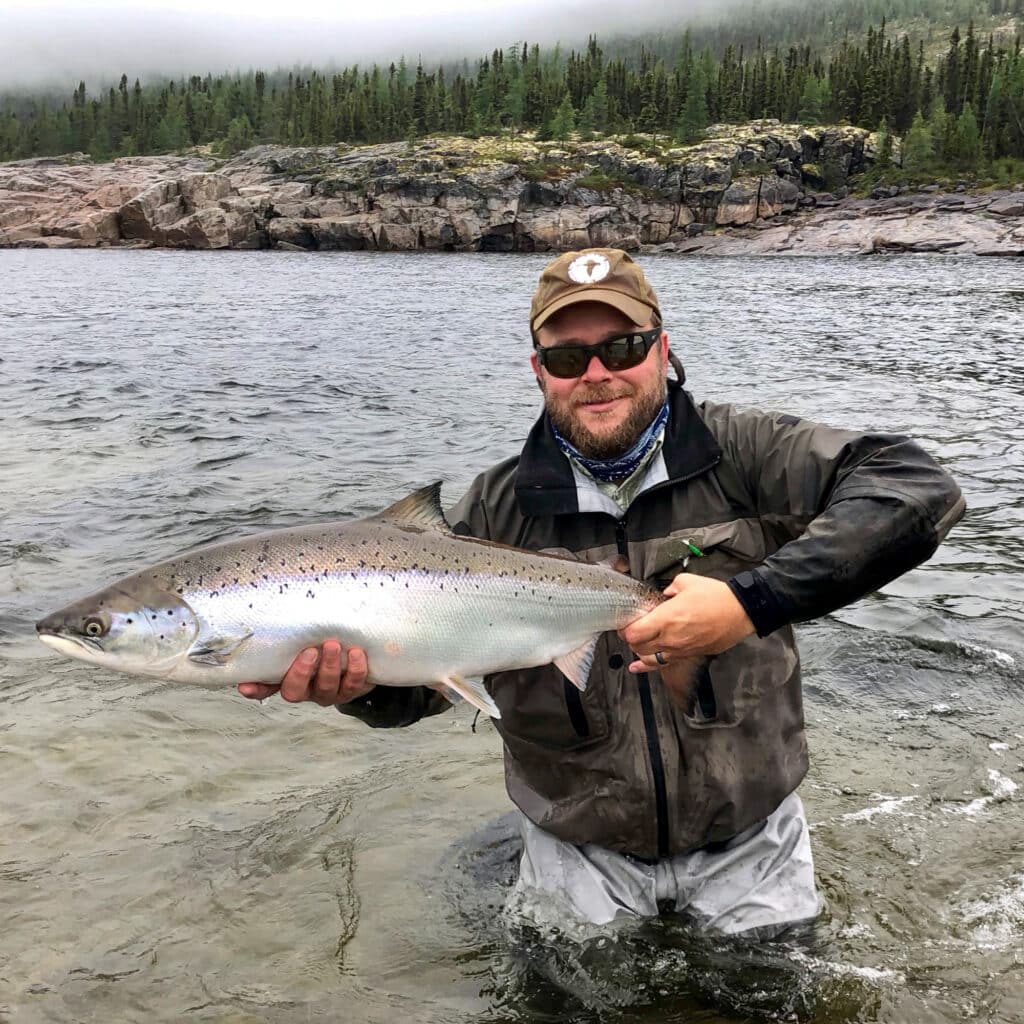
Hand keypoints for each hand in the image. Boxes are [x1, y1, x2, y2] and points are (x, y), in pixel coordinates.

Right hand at [237, 640, 373, 705]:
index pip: (265, 687)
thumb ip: (294, 632)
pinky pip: (353, 685)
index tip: (245, 686)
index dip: (256, 689)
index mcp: (289, 677)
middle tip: (309, 651)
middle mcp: (306, 689)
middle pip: (294, 692)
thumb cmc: (326, 641)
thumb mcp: (308, 637)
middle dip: (301, 673)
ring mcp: (328, 693)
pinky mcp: (351, 690)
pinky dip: (355, 668)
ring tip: (333, 645)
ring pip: (325, 688)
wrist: (361, 652)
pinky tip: (356, 653)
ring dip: (329, 666)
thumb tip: (278, 609)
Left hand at [619, 574, 754, 673]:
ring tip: (638, 642)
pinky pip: (663, 664)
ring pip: (648, 658)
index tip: (625, 621)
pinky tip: (636, 667)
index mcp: (666, 618)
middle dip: (630, 638)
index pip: (634, 632)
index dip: (625, 627)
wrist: (741, 612)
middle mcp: (670, 638)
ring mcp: (679, 649)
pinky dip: (647, 666)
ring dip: (639, 650)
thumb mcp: (687, 582)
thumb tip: (663, 594)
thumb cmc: (716, 597)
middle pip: (637, 646)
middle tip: (630, 629)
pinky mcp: (689, 655)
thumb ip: (669, 588)